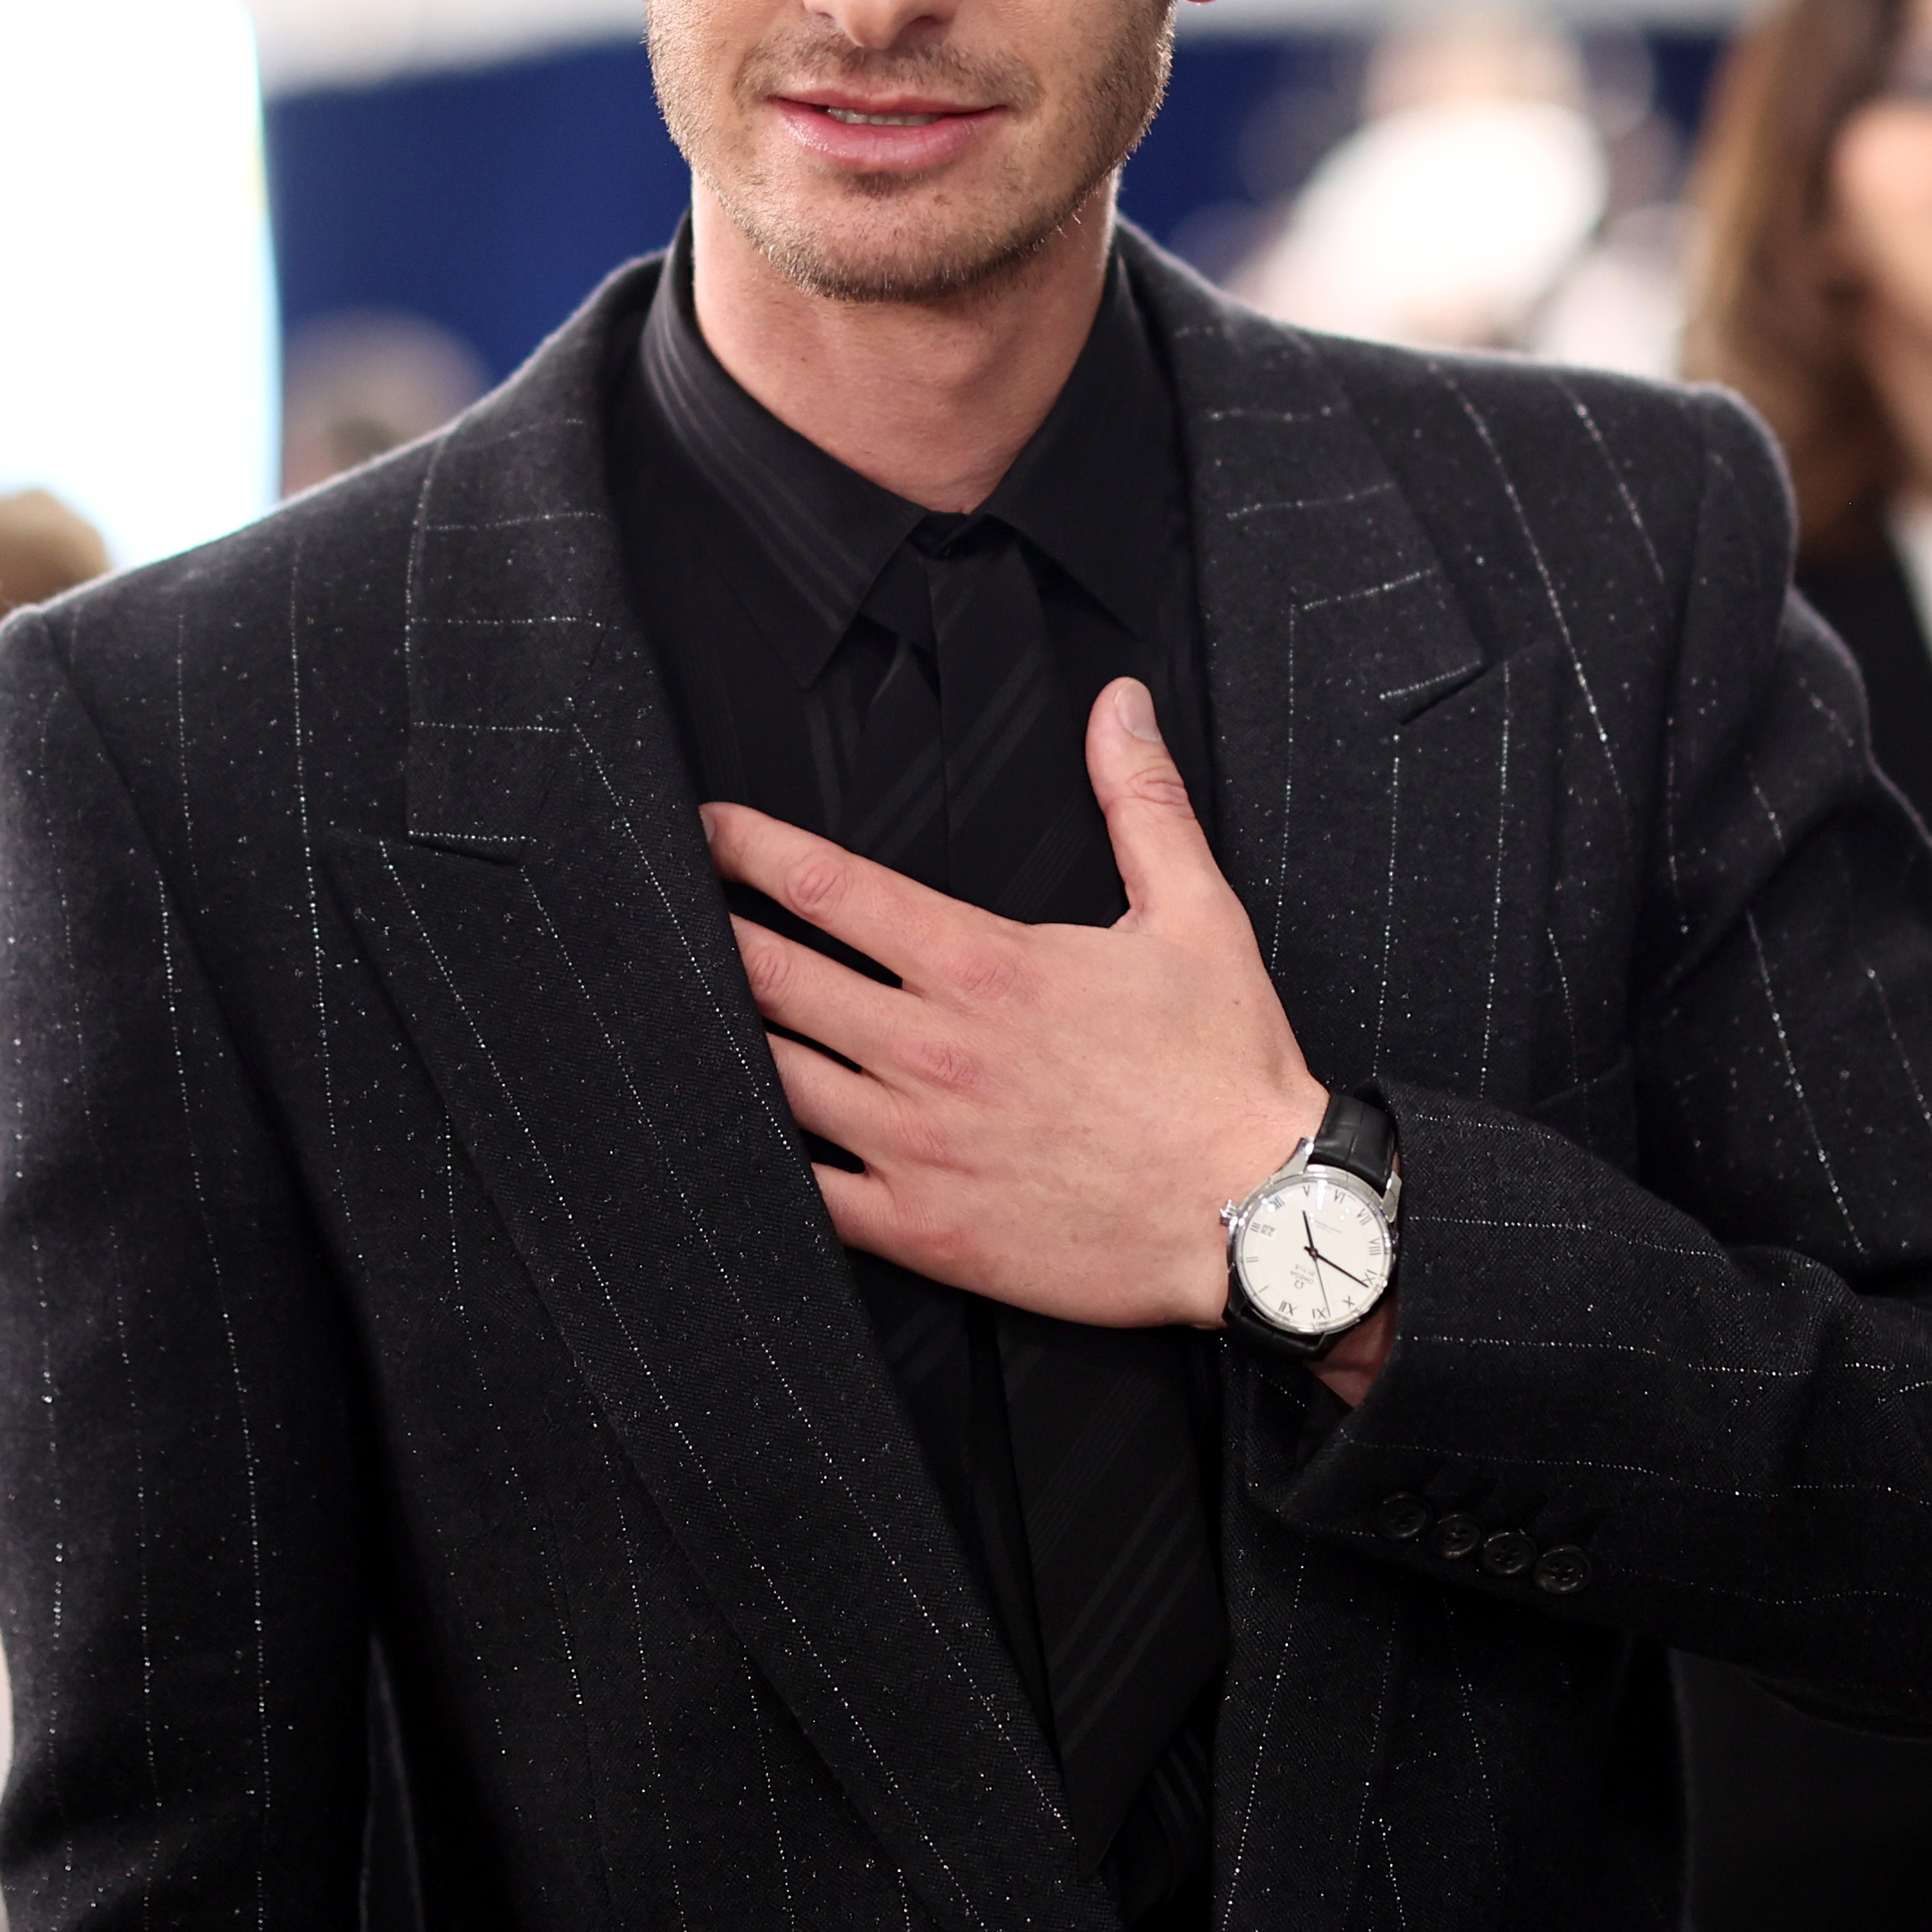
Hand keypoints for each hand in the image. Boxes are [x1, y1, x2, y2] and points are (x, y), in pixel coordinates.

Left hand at [708, 675, 1326, 1330]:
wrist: (1262, 1216)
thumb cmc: (1226, 1071)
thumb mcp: (1195, 912)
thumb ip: (1139, 799)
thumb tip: (1118, 704)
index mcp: (984, 965)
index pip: (829, 887)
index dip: (748, 848)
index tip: (706, 830)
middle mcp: (934, 1050)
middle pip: (774, 976)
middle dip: (710, 936)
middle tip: (669, 914)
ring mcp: (918, 1144)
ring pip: (774, 1077)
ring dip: (721, 1038)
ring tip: (680, 1013)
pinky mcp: (924, 1227)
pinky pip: (807, 1191)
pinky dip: (760, 1155)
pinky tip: (733, 1131)